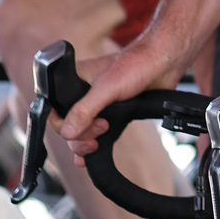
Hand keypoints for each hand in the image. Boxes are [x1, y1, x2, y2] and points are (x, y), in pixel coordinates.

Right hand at [55, 38, 181, 157]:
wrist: (164, 62)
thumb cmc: (136, 64)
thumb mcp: (106, 88)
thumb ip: (85, 110)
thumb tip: (67, 132)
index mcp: (74, 80)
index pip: (56, 111)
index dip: (64, 125)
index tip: (82, 127)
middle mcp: (82, 94)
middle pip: (68, 126)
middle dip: (80, 136)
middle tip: (100, 129)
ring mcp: (97, 105)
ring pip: (81, 132)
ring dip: (86, 143)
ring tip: (100, 140)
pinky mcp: (112, 113)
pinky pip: (96, 133)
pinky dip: (93, 145)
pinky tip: (91, 156)